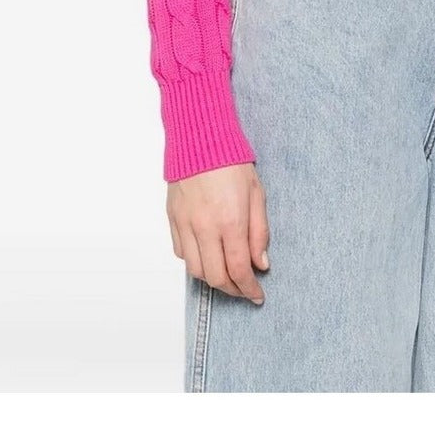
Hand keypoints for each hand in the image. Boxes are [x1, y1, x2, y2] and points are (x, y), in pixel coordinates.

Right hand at [168, 162, 270, 304]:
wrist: (200, 138)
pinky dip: (195, 261)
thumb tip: (261, 264)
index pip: (239, 269)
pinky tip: (208, 254)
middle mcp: (205, 227)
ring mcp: (185, 224)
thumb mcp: (258, 194)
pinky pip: (181, 253)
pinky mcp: (172, 218)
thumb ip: (260, 232)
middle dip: (232, 289)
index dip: (249, 289)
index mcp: (230, 220)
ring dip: (212, 278)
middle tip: (244, 288)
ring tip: (227, 274)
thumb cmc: (232, 162)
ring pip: (195, 270)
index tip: (257, 295)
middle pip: (215, 277)